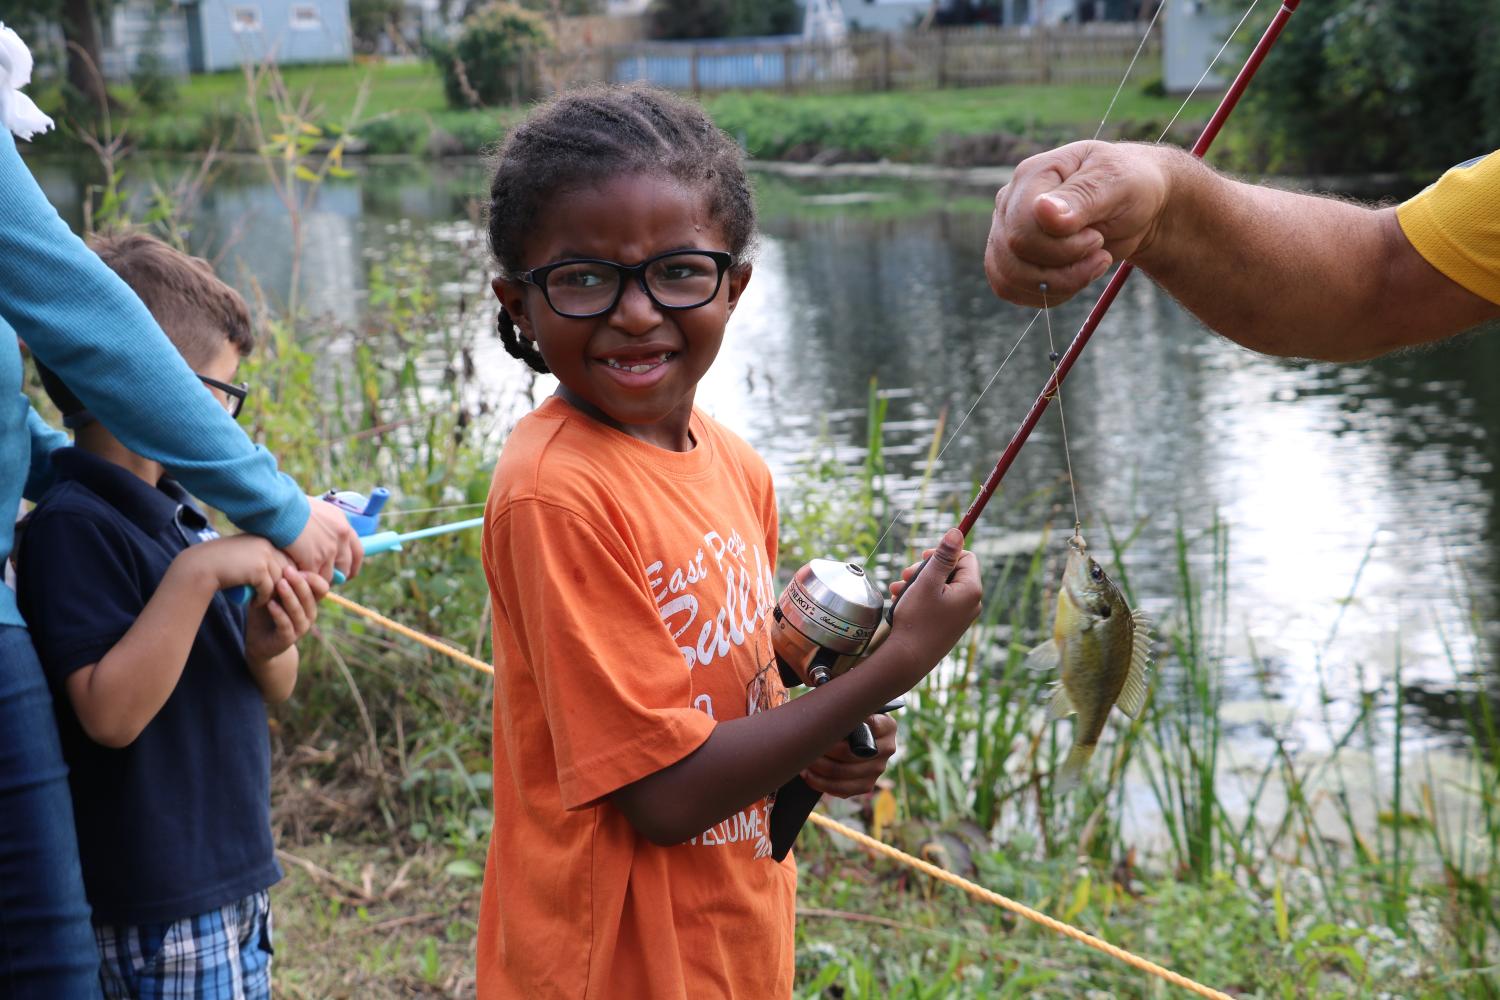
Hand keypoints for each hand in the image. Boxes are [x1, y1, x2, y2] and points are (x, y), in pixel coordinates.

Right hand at [183, 533, 292, 605]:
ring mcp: (264, 555)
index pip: (285, 558)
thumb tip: (283, 573)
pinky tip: (254, 603)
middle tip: (270, 598)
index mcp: (263, 538)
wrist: (199, 566)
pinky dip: (262, 599)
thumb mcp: (243, 556)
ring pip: (278, 581)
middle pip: (286, 569)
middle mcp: (266, 544)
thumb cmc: (219, 563)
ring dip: (271, 594)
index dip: (283, 575)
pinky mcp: (259, 569)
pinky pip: (268, 589)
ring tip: (260, 601)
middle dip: (281, 586)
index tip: (276, 588)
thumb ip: (259, 559)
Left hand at [244, 566, 327, 663]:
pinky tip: (270, 604)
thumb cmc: (267, 611)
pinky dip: (278, 613)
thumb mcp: (273, 592)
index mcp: (310, 601)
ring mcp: (300, 628)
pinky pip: (286, 625)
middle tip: (287, 570)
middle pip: (311, 597)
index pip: (322, 587)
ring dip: (290, 596)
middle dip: (300, 583)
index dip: (312, 577)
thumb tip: (277, 552)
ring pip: (299, 610)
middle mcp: (309, 614)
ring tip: (279, 584)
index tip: (296, 565)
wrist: (259, 641)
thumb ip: (279, 578)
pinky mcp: (287, 639)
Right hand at [283, 496, 362, 582]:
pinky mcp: (314, 559)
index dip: (352, 566)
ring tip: (306, 579)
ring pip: (329, 576)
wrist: (281, 506)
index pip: (358, 552)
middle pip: (346, 567)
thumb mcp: (319, 511)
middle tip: (325, 580)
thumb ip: (326, 525)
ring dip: (318, 579)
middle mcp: (341, 537)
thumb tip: (323, 535)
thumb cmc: (292, 505)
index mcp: (343, 525)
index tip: (346, 573)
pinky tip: (296, 577)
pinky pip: (313, 577)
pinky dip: (305, 579)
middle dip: (337, 576)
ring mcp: (329, 550)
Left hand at [802, 713, 896, 797]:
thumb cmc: (849, 716)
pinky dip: (820, 783)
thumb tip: (824, 705)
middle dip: (823, 750)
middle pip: (849, 754)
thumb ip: (846, 706)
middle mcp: (887, 749)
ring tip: (803, 759)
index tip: (824, 726)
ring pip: (842, 773)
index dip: (842, 728)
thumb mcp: (853, 706)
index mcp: (887, 726)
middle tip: (806, 745)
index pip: (868, 726)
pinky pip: (841, 789)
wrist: (856, 735)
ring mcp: (878, 769)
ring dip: (818, 768)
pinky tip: (808, 774)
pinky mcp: (867, 785)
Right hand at [882, 528, 981, 682]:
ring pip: (941, 587)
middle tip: (905, 575)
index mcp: (971, 590)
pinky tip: (901, 601)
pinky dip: (921, 598)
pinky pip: (938, 602)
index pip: (966, 557)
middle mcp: (972, 603)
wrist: (908, 659)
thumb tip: (957, 532)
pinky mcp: (950, 625)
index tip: (922, 559)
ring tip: (897, 589)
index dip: (944, 554)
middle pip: (953, 571)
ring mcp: (961, 616)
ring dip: (919, 583)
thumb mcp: (927, 582)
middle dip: (926, 570)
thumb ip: (943, 556)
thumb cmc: (917, 620)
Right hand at [985, 140, 1172, 307]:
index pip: (1023, 225)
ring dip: (1058, 284)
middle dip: (1064, 264)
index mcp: (1033, 175)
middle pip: (1014, 253)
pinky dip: (1048, 294)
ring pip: (1009, 277)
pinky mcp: (1010, 258)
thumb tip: (1043, 211)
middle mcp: (1010, 203)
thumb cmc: (1128, 186)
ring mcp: (1006, 231)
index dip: (1061, 244)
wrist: (1135, 206)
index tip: (1097, 238)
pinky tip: (1075, 277)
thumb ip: (1080, 198)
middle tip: (1099, 249)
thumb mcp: (1117, 184)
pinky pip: (1012, 290)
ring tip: (1092, 264)